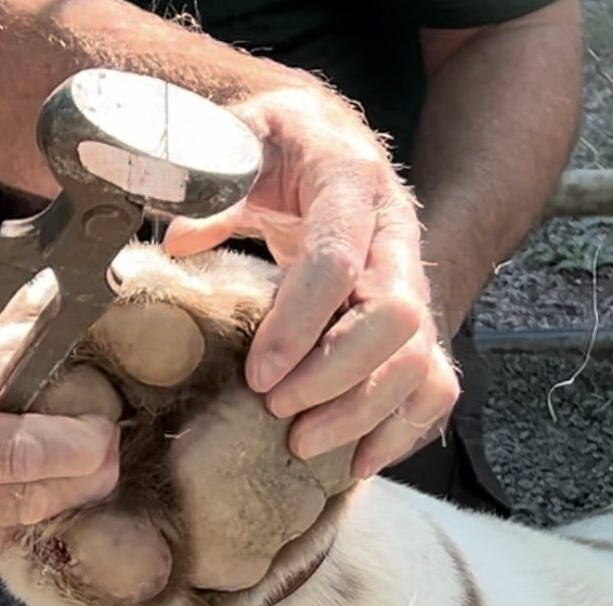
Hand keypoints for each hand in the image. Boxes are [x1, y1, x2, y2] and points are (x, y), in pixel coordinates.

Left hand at [164, 86, 458, 477]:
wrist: (332, 139)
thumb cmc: (279, 145)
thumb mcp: (241, 144)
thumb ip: (212, 188)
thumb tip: (177, 242)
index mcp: (349, 184)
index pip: (337, 259)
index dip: (299, 324)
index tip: (257, 374)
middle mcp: (397, 234)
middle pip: (396, 318)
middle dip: (335, 376)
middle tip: (276, 409)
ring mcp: (415, 280)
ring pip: (420, 359)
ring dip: (364, 412)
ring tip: (302, 446)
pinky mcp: (418, 319)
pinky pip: (435, 383)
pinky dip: (404, 428)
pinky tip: (359, 460)